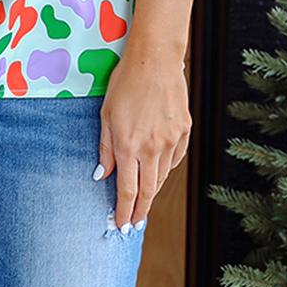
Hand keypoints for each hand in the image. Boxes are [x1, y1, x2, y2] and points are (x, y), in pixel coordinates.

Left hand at [95, 41, 191, 230]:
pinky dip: (166, 168)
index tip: (122, 225)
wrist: (155, 60)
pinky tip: (158, 171)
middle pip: (148, 191)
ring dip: (153, 190)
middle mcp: (152, 148)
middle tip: (135, 225)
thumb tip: (102, 175)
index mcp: (128, 146)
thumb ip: (105, 149)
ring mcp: (171, 140)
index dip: (125, 212)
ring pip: (163, 176)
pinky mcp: (184, 131)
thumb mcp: (105, 116)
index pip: (128, 190)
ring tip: (144, 201)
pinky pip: (175, 158)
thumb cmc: (125, 84)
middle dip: (140, 212)